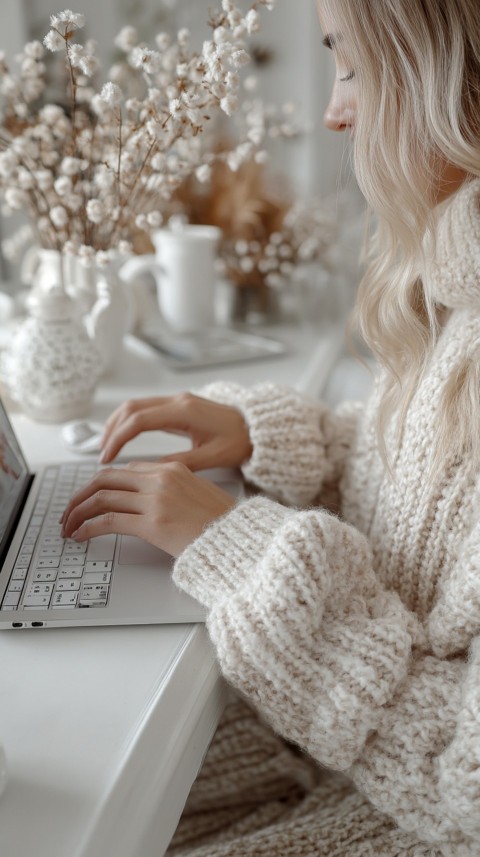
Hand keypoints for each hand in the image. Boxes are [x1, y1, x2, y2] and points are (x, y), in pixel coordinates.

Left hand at [61, 461, 235, 557]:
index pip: (125, 470)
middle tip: (70, 511)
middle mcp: (161, 479)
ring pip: (101, 497)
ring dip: (78, 512)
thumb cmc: (224, 523)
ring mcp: (156, 500)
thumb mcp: (198, 495)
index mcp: (172, 469)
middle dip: (81, 495)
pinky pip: (109, 520)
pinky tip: (81, 535)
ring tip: (69, 526)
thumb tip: (145, 501)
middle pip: (105, 478)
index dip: (102, 484)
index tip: (91, 498)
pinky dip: (88, 527)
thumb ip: (172, 490)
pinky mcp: (152, 523)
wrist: (240, 539)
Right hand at [99, 393, 252, 469]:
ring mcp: (178, 400)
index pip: (138, 421)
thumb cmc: (240, 442)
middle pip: (131, 408)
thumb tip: (150, 472)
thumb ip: (180, 463)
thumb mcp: (211, 458)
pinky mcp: (179, 405)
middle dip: (112, 430)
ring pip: (136, 405)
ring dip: (118, 423)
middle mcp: (178, 401)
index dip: (118, 439)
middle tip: (101, 453)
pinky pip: (146, 408)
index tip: (107, 458)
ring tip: (107, 446)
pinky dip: (130, 421)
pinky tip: (125, 436)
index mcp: (184, 412)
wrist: (259, 428)